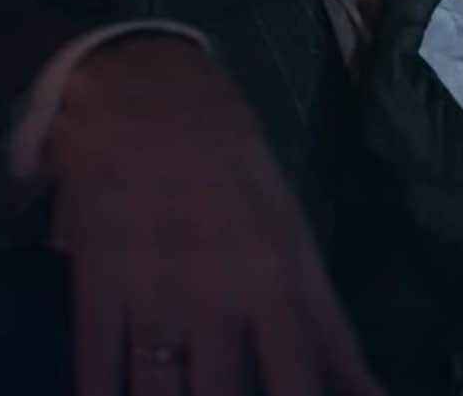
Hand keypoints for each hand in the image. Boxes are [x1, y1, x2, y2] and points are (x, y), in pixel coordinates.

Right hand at [44, 35, 382, 395]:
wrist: (149, 96)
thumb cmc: (234, 165)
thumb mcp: (292, 235)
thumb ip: (324, 324)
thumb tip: (366, 392)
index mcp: (276, 279)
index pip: (300, 380)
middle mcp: (217, 297)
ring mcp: (153, 295)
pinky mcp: (97, 288)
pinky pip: (97, 373)